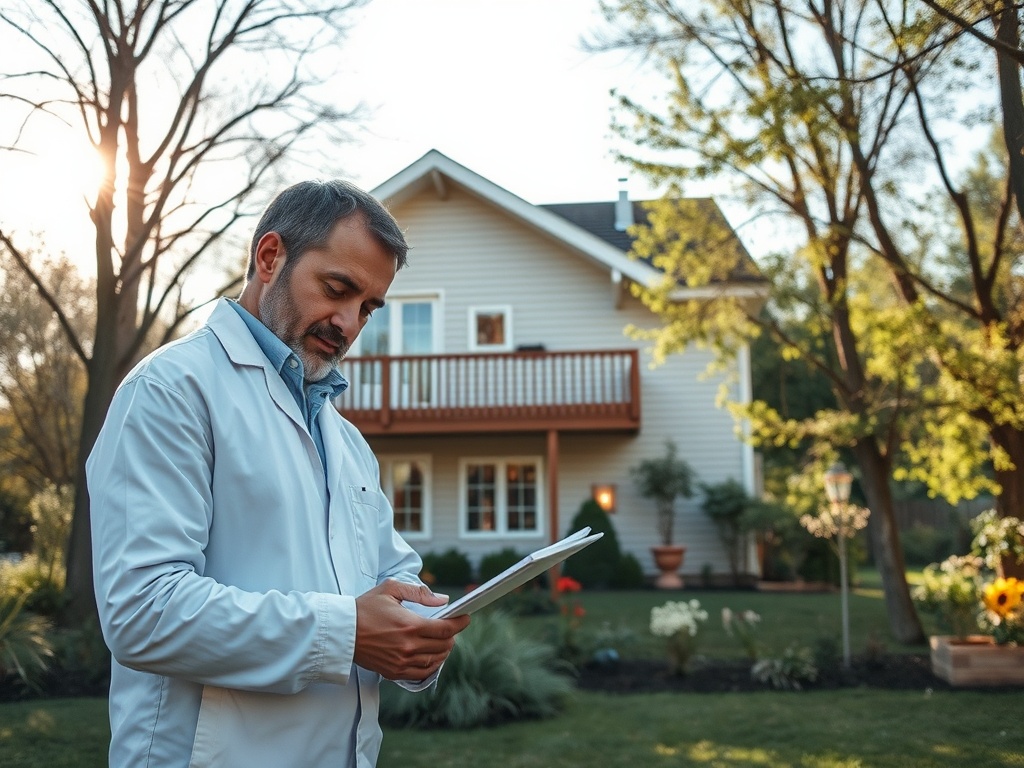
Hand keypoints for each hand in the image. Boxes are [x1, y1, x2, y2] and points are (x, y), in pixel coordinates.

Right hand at [354, 580, 470, 680]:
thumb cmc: (364, 608)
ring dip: (444, 651)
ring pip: (435, 661)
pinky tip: (432, 658)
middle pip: (443, 645)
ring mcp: (402, 662)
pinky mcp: (394, 672)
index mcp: (410, 625)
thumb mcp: (390, 589)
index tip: (466, 618)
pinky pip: (421, 673)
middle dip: (452, 636)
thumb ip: (419, 592)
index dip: (460, 623)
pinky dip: (432, 666)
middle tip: (452, 628)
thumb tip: (443, 600)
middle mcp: (408, 646)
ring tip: (444, 642)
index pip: (446, 628)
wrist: (342, 632)